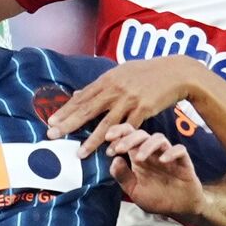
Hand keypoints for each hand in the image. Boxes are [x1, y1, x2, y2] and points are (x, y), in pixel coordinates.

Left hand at [47, 58, 200, 157]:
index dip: (65, 110)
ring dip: (92, 140)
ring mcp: (129, 99)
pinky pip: (128, 128)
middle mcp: (115, 89)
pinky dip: (118, 140)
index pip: (81, 97)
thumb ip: (98, 86)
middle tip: (53, 135)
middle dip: (69, 124)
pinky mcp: (144, 109)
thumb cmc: (146, 72)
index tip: (50, 122)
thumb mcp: (120, 73)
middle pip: (88, 109)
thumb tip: (77, 94)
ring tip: (79, 153)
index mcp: (107, 80)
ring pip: (107, 123)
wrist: (174, 72)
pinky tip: (109, 151)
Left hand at [108, 125, 203, 219]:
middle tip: (119, 149)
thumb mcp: (134, 190)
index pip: (128, 135)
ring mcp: (168, 155)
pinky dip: (171, 152)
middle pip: (141, 134)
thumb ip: (122, 176)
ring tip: (139, 159)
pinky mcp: (183, 162)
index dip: (118, 132)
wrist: (178, 209)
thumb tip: (114, 159)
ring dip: (147, 145)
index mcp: (138, 156)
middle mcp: (152, 153)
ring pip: (159, 138)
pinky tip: (163, 161)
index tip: (107, 139)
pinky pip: (179, 150)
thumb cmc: (156, 197)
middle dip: (128, 139)